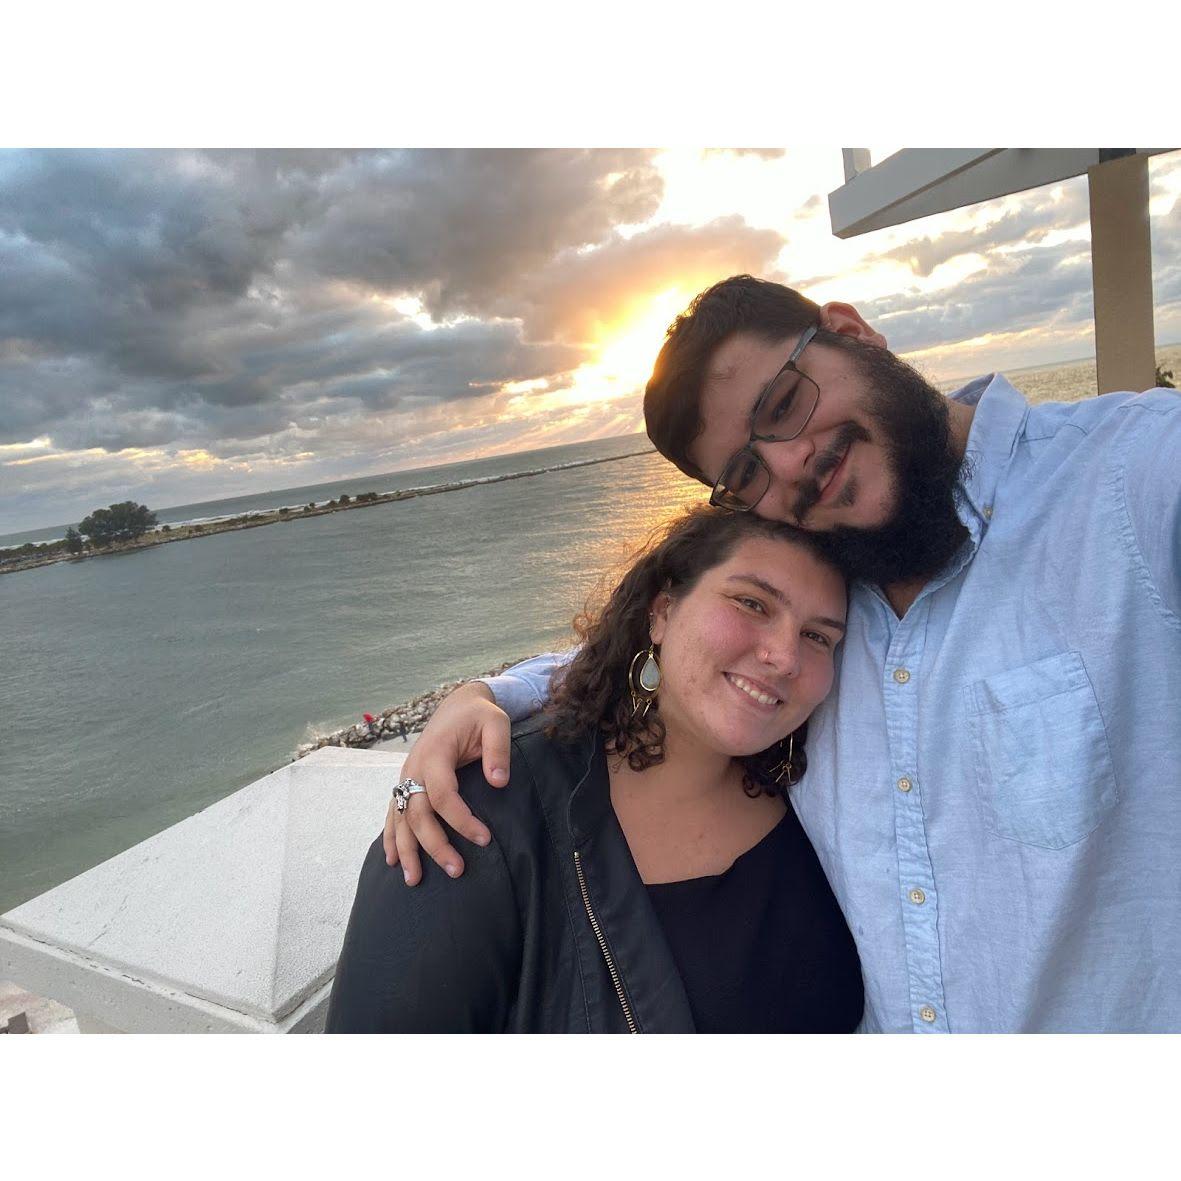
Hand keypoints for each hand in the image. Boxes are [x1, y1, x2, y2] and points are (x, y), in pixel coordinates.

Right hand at [384, 681, 511, 884]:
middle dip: (434, 845)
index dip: (461, 820)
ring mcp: (406, 776)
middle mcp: (414, 767)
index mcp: (435, 754)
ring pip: (401, 818)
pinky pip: (394, 812)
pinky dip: (391, 836)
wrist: (458, 705)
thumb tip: (499, 782)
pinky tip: (392, 859)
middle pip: (418, 813)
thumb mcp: (496, 723)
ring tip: (414, 880)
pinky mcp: (406, 781)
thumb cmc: (479, 716)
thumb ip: (498, 750)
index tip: (484, 839)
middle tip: (457, 871)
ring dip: (406, 849)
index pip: (442, 795)